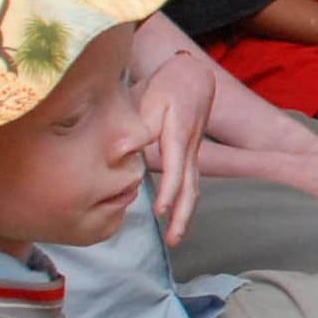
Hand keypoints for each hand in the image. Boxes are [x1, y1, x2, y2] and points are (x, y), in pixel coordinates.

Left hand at [136, 50, 216, 243]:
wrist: (191, 77)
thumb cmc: (166, 87)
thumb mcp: (150, 97)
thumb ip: (139, 126)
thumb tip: (125, 151)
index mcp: (178, 135)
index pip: (176, 169)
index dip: (169, 192)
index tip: (161, 212)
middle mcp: (189, 149)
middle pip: (190, 187)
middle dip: (182, 215)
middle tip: (173, 240)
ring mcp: (192, 154)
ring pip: (193, 189)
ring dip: (185, 215)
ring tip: (175, 238)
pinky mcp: (189, 156)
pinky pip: (190, 184)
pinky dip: (184, 203)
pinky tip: (175, 217)